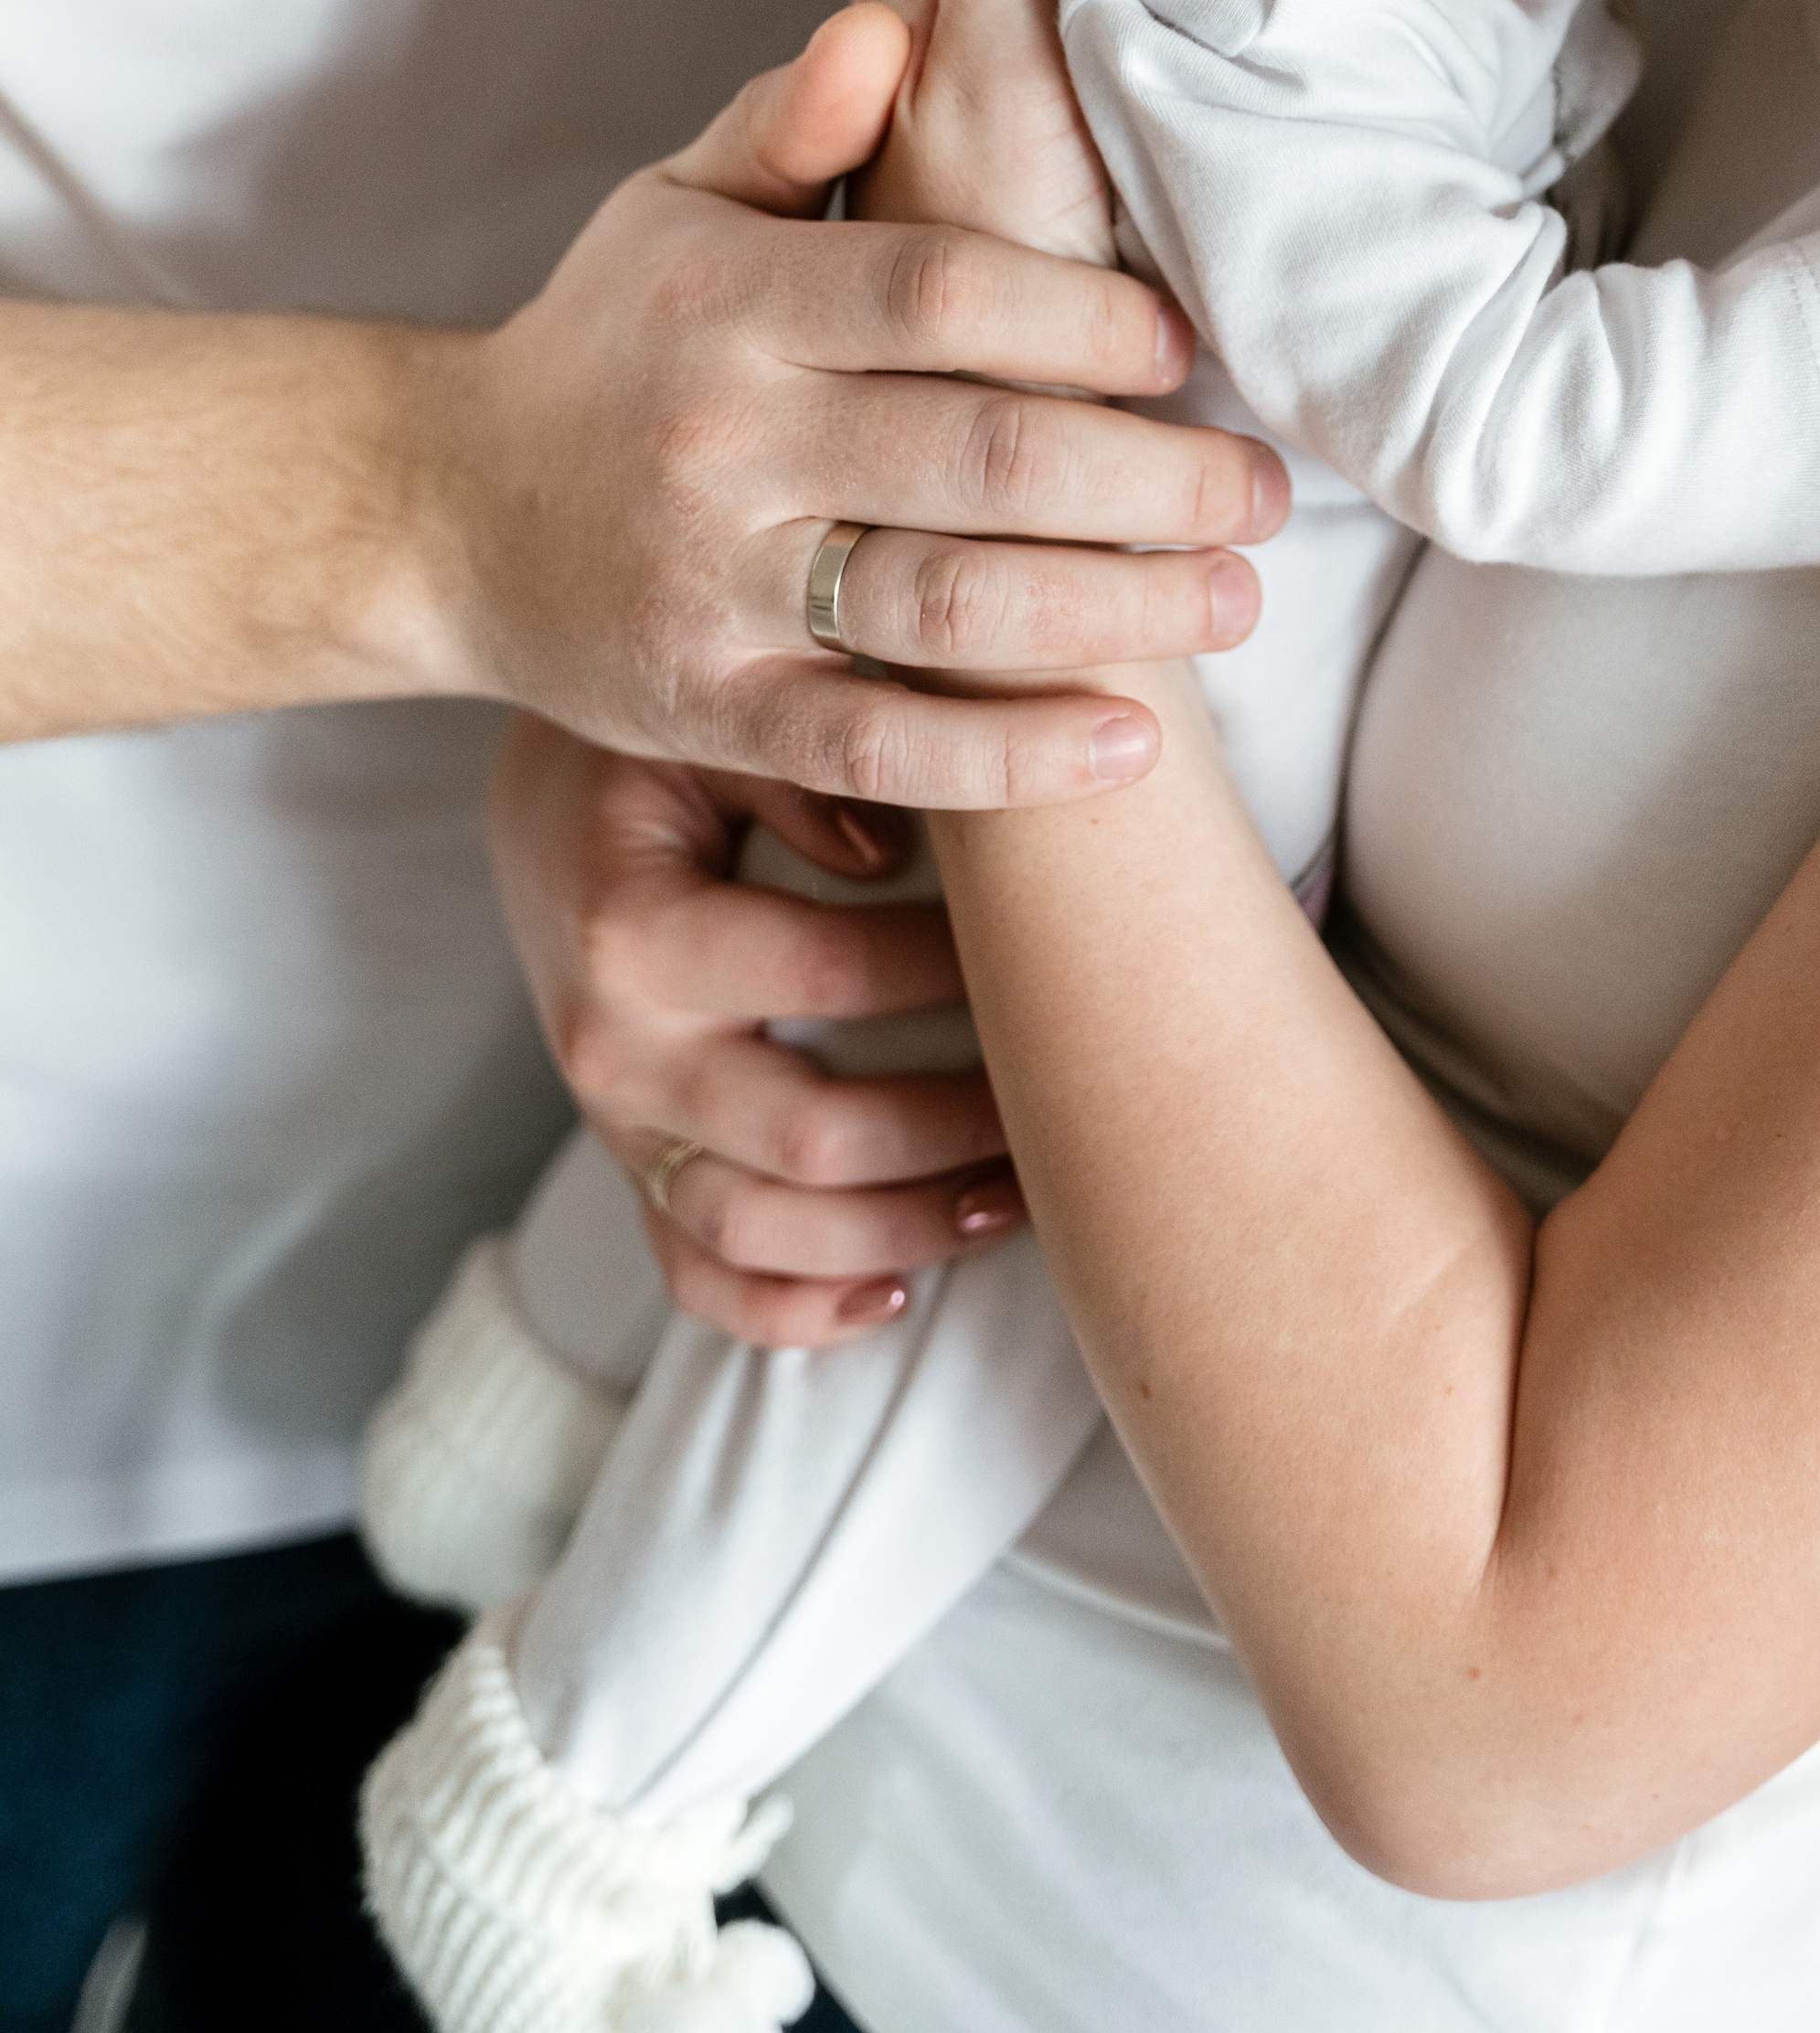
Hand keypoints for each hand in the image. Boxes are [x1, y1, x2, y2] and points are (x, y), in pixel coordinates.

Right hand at [429, 2, 1281, 795]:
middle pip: (979, 452)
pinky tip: (1128, 744)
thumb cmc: (609, 342)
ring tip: (1237, 599)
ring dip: (1117, 609)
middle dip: (1151, 475)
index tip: (1187, 345)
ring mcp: (713, 582)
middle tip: (1263, 487)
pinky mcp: (708, 706)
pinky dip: (1011, 757)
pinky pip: (879, 742)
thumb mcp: (675, 207)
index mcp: (731, 301)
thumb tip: (889, 30)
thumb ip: (793, 124)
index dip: (1082, 318)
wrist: (439, 513)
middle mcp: (722, 440)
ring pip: (949, 602)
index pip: (940, 294)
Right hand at [492, 715, 1026, 1344]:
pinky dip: (792, 1310)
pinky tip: (893, 1294)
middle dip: (949, 1128)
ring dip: (899, 1231)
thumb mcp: (713, 722)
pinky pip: (696, 1278)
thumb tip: (895, 849)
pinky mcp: (631, 1165)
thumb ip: (800, 767)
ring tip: (1014, 1197)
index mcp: (633, 931)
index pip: (824, 975)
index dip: (946, 975)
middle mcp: (613, 1048)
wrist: (547, 801)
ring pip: (759, 1232)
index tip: (1040, 950)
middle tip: (1059, 1094)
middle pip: (803, 1137)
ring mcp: (616, 1124)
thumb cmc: (658, 746)